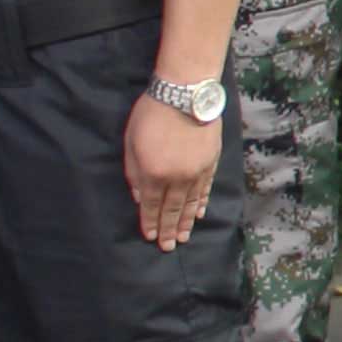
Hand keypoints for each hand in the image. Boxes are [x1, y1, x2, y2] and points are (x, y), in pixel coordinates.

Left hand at [122, 93, 220, 251]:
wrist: (186, 94)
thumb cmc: (152, 114)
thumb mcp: (131, 142)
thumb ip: (133, 172)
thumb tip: (138, 196)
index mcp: (154, 174)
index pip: (150, 206)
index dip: (149, 222)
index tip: (149, 237)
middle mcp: (177, 178)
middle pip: (171, 210)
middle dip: (167, 229)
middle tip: (167, 247)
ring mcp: (196, 172)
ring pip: (190, 203)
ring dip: (185, 222)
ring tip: (183, 237)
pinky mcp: (210, 163)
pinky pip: (205, 189)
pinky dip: (201, 203)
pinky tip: (198, 214)